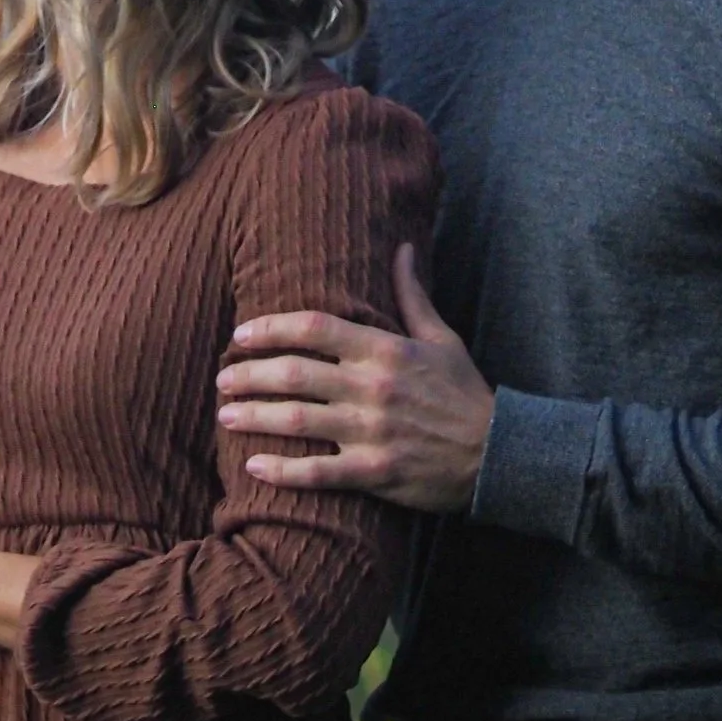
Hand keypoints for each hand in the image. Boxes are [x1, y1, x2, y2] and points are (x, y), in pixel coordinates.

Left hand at [214, 244, 494, 512]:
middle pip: (295, 373)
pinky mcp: (377, 471)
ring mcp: (374, 431)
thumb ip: (412, 294)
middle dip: (249, 375)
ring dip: (255, 417)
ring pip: (299, 420)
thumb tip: (402, 247)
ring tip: (225, 415)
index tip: (241, 334)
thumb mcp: (442, 338)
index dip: (271, 328)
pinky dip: (284, 471)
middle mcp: (374, 388)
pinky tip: (254, 466)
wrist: (499, 454)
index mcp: (386, 350)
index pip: (315, 328)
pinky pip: (320, 473)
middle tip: (221, 379)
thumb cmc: (464, 393)